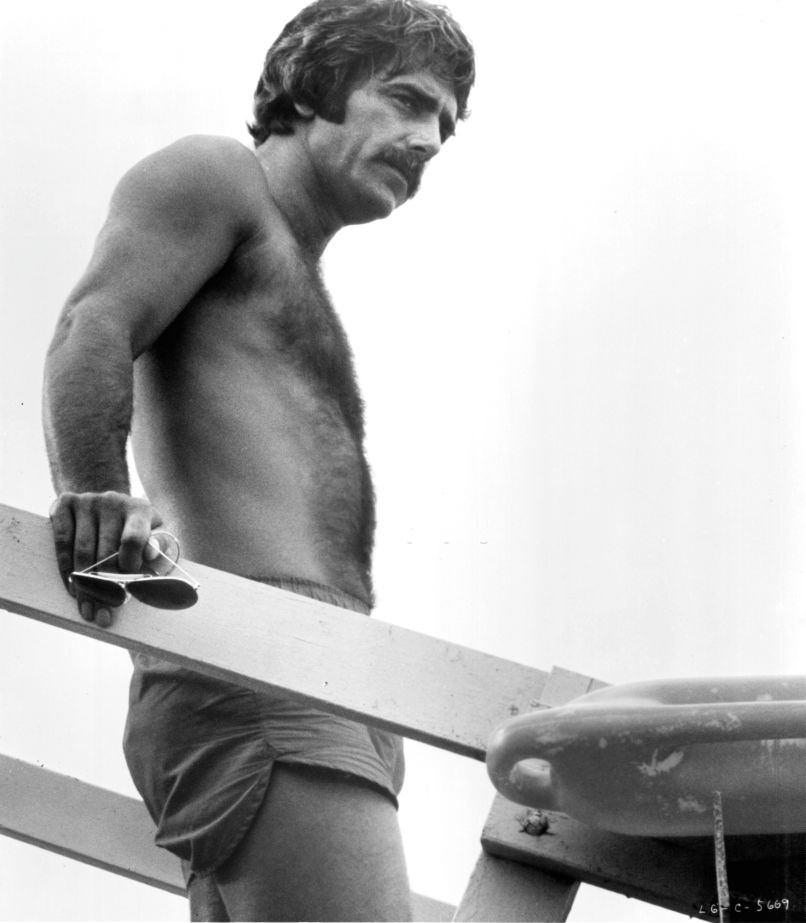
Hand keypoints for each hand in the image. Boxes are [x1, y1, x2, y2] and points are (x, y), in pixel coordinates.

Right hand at [49, 491, 163, 627]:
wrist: (106, 501)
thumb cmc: (135, 526)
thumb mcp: (154, 533)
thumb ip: (159, 546)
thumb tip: (152, 553)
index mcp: (140, 509)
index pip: (133, 539)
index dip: (130, 565)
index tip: (129, 586)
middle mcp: (113, 501)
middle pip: (106, 551)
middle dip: (106, 587)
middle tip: (106, 611)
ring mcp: (87, 501)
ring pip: (83, 551)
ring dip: (85, 585)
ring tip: (89, 608)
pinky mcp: (64, 504)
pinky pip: (62, 541)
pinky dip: (65, 568)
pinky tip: (72, 587)